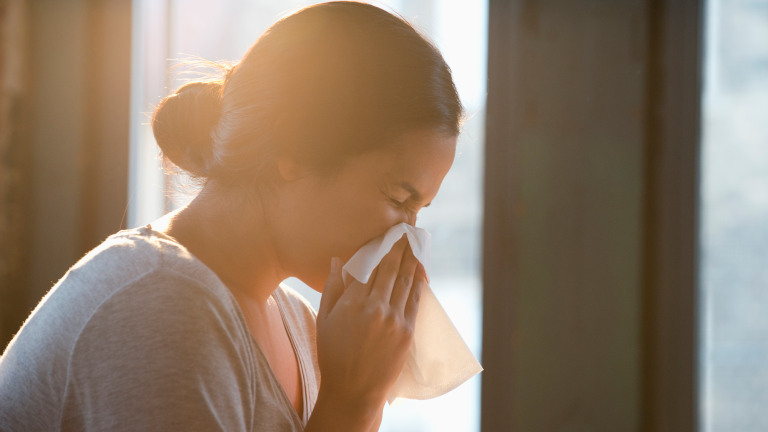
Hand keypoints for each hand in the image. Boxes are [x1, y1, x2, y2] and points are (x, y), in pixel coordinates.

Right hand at [306, 234, 424, 430]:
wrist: (353, 391)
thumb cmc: (333, 354)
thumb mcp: (324, 319)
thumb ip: (332, 287)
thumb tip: (339, 259)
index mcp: (353, 302)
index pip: (370, 264)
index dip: (380, 246)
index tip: (386, 232)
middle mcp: (376, 307)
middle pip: (391, 268)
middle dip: (399, 247)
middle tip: (405, 229)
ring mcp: (394, 320)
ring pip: (406, 280)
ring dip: (411, 259)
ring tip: (414, 243)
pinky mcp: (407, 331)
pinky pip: (415, 299)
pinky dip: (418, 282)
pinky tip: (419, 270)